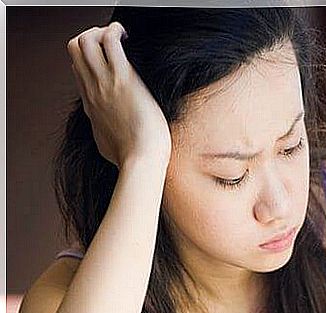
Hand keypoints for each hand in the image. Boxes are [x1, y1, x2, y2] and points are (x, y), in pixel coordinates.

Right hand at [66, 22, 171, 168]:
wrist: (140, 160)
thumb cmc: (133, 157)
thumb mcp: (109, 145)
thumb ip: (106, 134)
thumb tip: (111, 137)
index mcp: (92, 105)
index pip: (77, 69)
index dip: (89, 58)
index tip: (108, 59)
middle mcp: (93, 90)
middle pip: (75, 50)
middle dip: (90, 36)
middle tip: (113, 42)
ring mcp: (105, 83)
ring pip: (86, 41)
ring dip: (100, 31)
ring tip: (120, 36)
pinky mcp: (123, 78)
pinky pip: (109, 41)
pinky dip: (114, 30)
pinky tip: (126, 35)